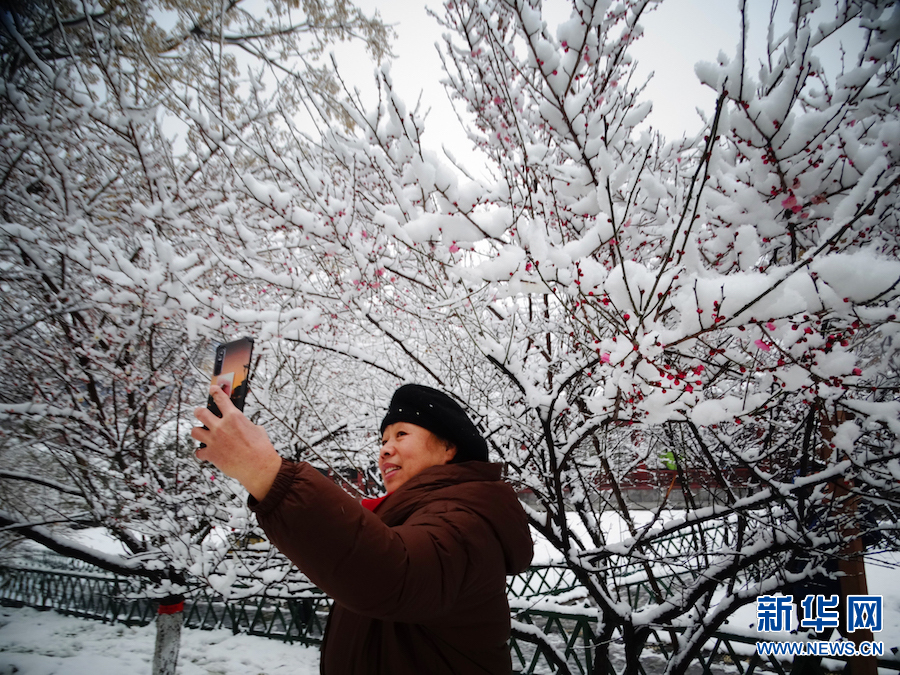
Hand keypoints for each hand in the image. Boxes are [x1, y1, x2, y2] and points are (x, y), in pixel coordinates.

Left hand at [191, 385, 282, 500]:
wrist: (259, 467)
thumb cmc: (261, 448)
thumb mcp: (257, 430)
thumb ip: (245, 425)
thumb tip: (243, 426)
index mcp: (234, 417)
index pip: (220, 399)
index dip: (215, 391)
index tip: (212, 389)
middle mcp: (221, 427)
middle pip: (200, 412)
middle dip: (199, 411)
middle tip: (200, 412)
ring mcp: (214, 440)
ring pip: (195, 431)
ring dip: (198, 431)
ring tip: (201, 433)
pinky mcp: (211, 454)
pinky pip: (199, 452)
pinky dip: (202, 452)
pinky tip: (206, 452)